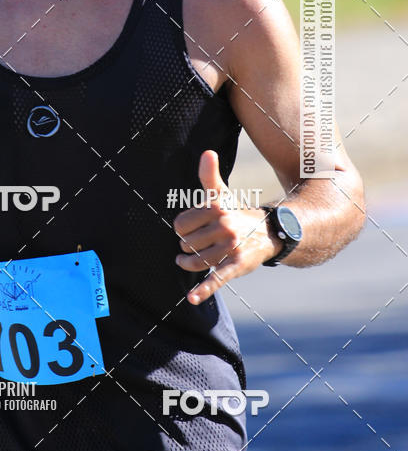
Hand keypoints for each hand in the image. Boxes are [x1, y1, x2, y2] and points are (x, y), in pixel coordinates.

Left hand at [174, 151, 278, 303]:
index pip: (180, 224)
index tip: (192, 228)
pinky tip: (192, 298)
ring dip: (188, 263)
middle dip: (187, 245)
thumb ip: (209, 175)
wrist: (269, 232)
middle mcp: (224, 226)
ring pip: (196, 261)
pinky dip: (204, 289)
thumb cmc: (236, 212)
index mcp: (217, 208)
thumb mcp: (223, 194)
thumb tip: (207, 152)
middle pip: (186, 243)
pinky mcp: (237, 265)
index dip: (183, 228)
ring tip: (186, 261)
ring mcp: (231, 246)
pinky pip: (217, 278)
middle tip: (198, 243)